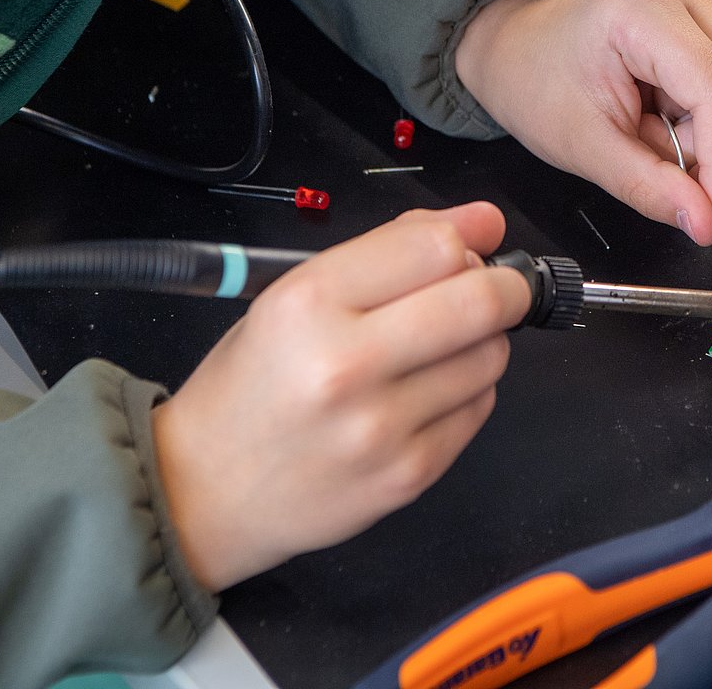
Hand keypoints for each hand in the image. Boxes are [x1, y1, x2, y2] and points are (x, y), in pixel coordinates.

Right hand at [151, 204, 528, 590]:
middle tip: (499, 289)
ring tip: (443, 347)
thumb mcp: (293, 296)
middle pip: (479, 301)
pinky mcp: (409, 475)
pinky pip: (479, 408)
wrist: (205, 492)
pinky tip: (428, 392)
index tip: (477, 242)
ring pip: (491, 356)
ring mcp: (381, 427)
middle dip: (506, 286)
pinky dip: (469, 390)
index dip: (469, 237)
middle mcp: (345, 365)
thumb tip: (482, 221)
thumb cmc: (252, 384)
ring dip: (485, 341)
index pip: (434, 247)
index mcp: (308, 304)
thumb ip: (388, 252)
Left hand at [455, 0, 711, 243]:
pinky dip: (711, 127)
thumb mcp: (584, 148)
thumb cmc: (536, 81)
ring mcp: (700, 4)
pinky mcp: (707, 23)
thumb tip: (706, 223)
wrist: (516, 46)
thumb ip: (650, 187)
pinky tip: (668, 128)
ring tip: (657, 146)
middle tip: (682, 190)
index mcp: (645, 10)